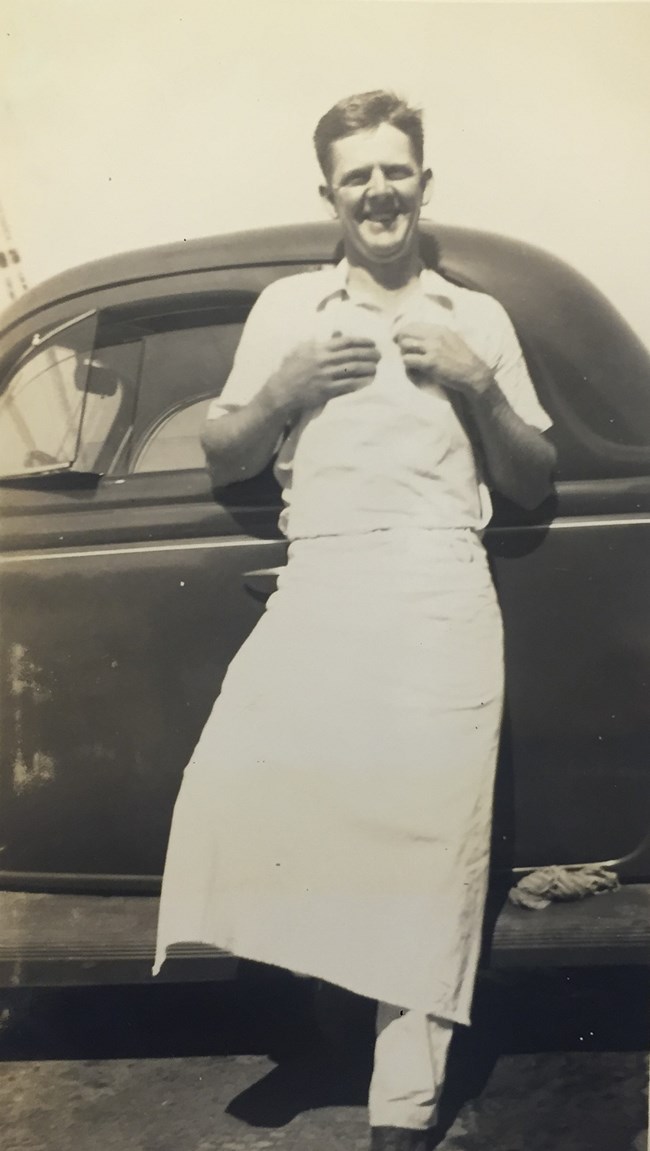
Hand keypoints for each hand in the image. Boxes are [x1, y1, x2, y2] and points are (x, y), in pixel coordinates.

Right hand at [263, 334, 379, 417]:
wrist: (281, 391)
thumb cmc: (290, 369)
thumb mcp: (302, 349)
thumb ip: (320, 341)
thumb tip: (338, 334)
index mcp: (319, 348)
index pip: (346, 341)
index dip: (362, 341)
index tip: (372, 342)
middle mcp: (324, 360)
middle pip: (353, 355)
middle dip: (369, 354)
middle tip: (379, 355)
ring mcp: (326, 376)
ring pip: (354, 370)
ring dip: (368, 368)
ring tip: (376, 367)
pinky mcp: (327, 391)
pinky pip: (348, 386)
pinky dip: (360, 383)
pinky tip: (368, 381)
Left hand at [394, 322, 492, 396]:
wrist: (473, 373)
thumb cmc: (463, 358)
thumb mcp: (451, 339)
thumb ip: (436, 335)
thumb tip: (419, 337)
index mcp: (440, 329)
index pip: (413, 325)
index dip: (404, 332)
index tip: (400, 339)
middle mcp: (435, 336)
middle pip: (406, 333)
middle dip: (401, 342)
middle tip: (403, 351)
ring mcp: (432, 349)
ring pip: (404, 345)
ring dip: (404, 353)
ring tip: (410, 359)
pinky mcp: (429, 363)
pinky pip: (408, 360)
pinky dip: (407, 364)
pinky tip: (413, 367)